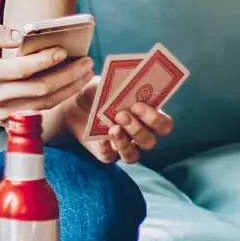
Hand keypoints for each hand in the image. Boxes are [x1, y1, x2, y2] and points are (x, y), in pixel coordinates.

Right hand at [0, 26, 94, 128]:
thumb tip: (22, 33)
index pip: (21, 70)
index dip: (44, 60)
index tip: (63, 50)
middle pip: (40, 89)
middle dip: (67, 75)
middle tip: (86, 61)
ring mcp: (3, 113)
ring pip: (44, 104)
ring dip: (69, 89)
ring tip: (85, 72)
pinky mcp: (8, 121)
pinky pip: (39, 112)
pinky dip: (58, 100)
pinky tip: (71, 86)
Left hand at [58, 79, 173, 165]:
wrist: (75, 103)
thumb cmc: (98, 91)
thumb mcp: (106, 83)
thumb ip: (117, 85)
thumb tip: (124, 87)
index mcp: (148, 115)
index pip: (164, 124)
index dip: (155, 118)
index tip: (137, 105)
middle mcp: (140, 134)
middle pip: (150, 142)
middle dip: (138, 130)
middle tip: (121, 115)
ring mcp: (125, 146)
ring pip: (134, 155)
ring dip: (125, 142)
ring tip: (112, 128)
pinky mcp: (107, 155)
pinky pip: (111, 157)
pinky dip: (107, 148)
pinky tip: (101, 139)